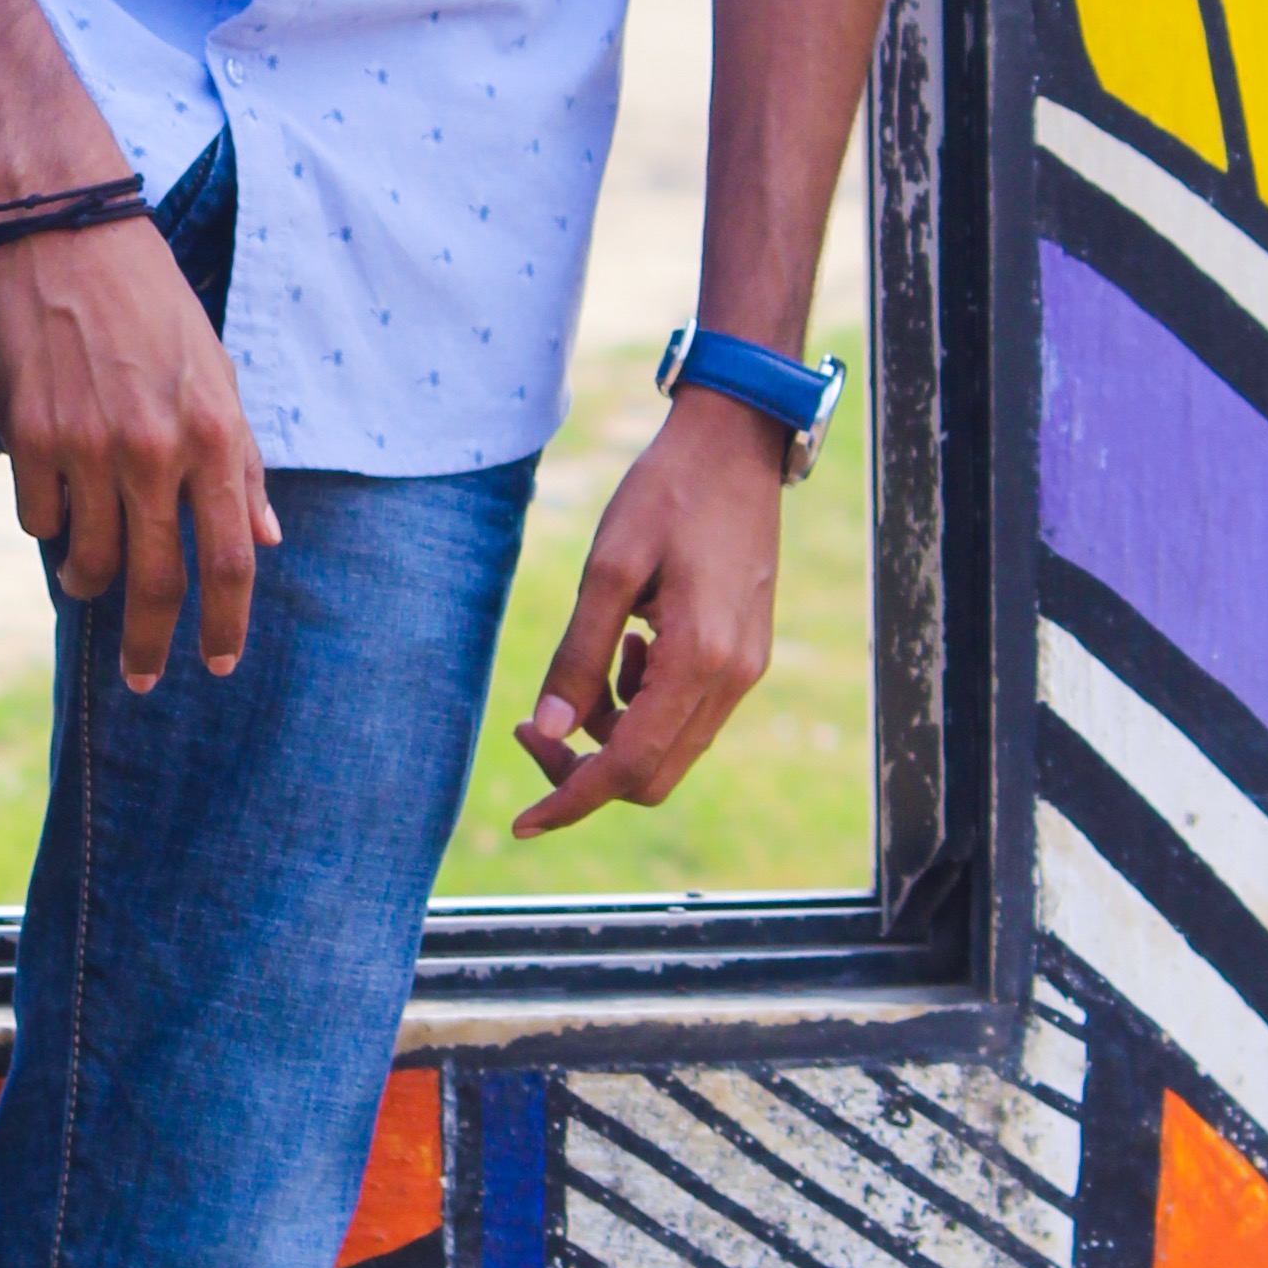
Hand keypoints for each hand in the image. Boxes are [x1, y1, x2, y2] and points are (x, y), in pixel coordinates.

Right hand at [0, 218, 281, 690]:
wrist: (65, 237)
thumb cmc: (153, 303)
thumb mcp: (218, 374)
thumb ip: (243, 461)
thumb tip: (268, 537)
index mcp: (214, 434)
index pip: (228, 560)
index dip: (226, 624)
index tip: (217, 664)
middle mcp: (154, 450)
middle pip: (156, 582)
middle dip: (151, 645)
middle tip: (144, 677)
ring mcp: (88, 448)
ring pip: (88, 562)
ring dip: (91, 586)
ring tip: (90, 586)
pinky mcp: (29, 438)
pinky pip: (38, 521)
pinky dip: (50, 527)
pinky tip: (57, 505)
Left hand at [510, 387, 786, 832]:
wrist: (738, 443)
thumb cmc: (668, 493)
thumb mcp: (608, 567)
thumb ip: (580, 655)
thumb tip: (546, 730)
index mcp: (700, 660)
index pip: (628, 765)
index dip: (571, 799)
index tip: (521, 823)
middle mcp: (733, 679)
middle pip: (651, 775)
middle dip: (585, 767)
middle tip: (532, 723)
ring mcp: (746, 671)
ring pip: (670, 749)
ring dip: (615, 732)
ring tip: (592, 663)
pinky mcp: (745, 656)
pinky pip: (687, 715)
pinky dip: (644, 704)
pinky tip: (631, 645)